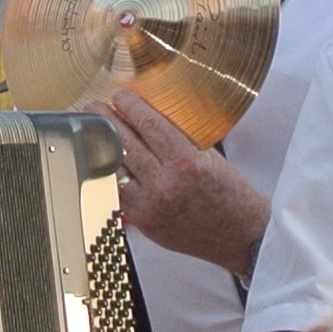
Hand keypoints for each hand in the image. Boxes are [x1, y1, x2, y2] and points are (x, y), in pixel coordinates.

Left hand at [102, 90, 270, 274]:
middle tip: (95, 107)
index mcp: (187, 162)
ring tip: (93, 132)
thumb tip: (149, 116)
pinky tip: (101, 162)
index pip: (148, 125)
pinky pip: (116, 193)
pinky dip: (107, 176)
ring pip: (114, 169)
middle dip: (106, 120)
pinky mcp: (144, 222)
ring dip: (100, 147)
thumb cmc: (229, 194)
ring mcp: (151, 205)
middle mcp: (166, 184)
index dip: (130, 106)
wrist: (239, 235)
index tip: (120, 96)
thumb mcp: (210, 156)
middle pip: (124, 143)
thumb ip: (179, 138)